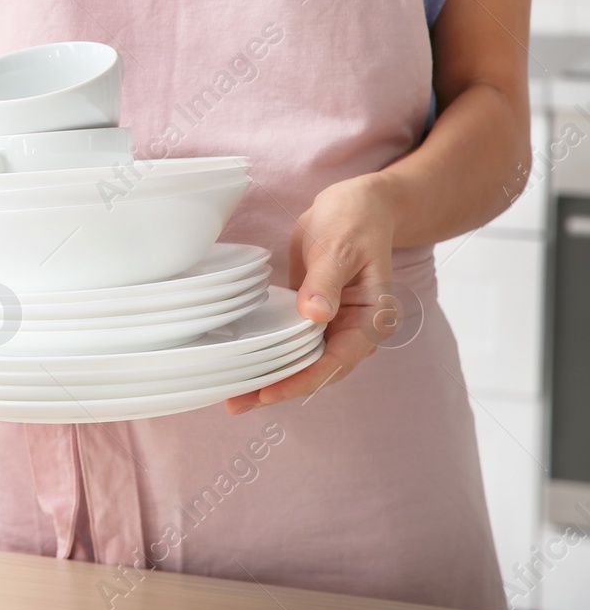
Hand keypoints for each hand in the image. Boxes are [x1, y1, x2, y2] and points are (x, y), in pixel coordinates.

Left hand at [226, 175, 398, 413]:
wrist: (358, 205)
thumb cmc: (355, 221)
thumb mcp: (340, 247)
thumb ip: (326, 282)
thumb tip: (315, 316)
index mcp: (373, 319)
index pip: (335, 361)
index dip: (301, 380)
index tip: (268, 391)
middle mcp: (357, 331)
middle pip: (318, 371)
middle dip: (280, 388)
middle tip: (236, 404)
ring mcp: (336, 326)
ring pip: (304, 362)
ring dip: (273, 377)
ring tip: (235, 396)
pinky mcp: (317, 317)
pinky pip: (295, 345)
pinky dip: (274, 356)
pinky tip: (247, 365)